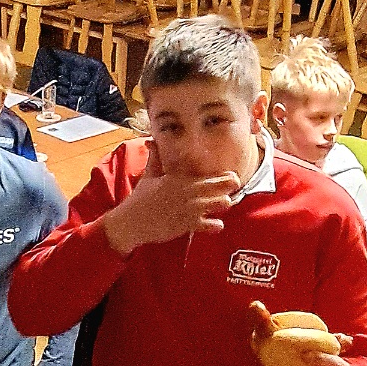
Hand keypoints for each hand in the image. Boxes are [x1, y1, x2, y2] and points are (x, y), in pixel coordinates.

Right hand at [103, 142, 237, 255]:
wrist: (131, 222)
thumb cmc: (140, 199)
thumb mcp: (149, 175)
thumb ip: (155, 157)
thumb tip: (151, 140)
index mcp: (178, 178)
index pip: (204, 173)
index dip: (221, 175)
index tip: (232, 175)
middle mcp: (186, 191)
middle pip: (215, 185)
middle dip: (228, 184)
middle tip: (235, 185)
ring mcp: (187, 208)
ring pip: (216, 203)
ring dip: (223, 203)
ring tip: (225, 204)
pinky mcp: (185, 224)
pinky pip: (208, 225)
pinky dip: (215, 225)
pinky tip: (217, 225)